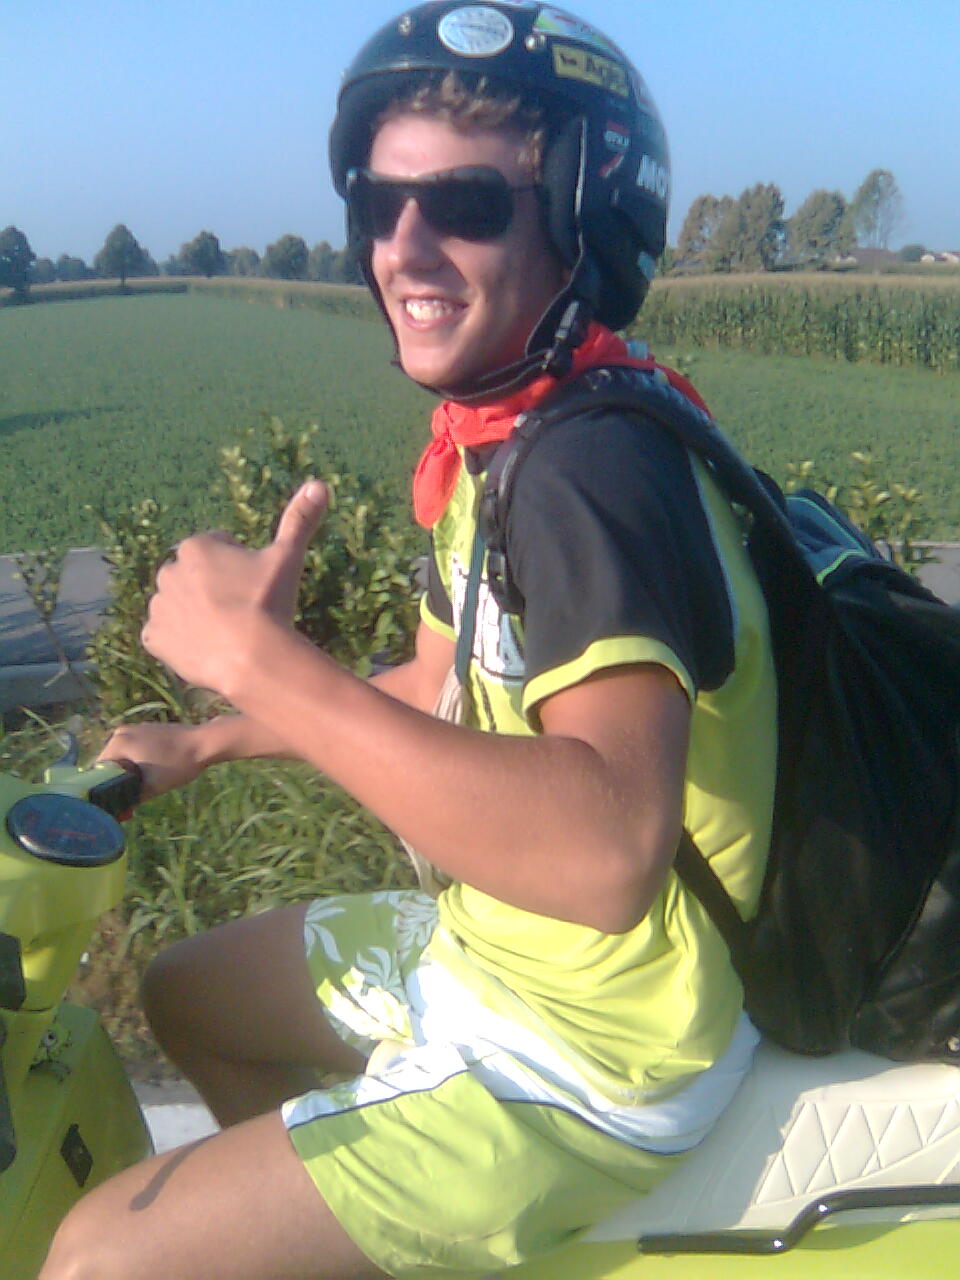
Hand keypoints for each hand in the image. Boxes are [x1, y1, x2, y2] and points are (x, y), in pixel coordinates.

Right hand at [98, 722, 205, 799]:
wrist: (205, 742)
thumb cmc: (179, 764)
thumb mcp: (152, 787)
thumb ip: (131, 800)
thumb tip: (118, 813)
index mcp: (118, 743)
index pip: (99, 771)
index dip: (104, 791)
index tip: (115, 807)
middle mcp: (121, 732)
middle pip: (109, 764)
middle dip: (117, 784)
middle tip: (129, 806)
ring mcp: (134, 728)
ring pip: (122, 757)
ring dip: (127, 774)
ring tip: (140, 792)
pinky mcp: (146, 730)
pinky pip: (133, 749)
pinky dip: (136, 763)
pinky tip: (149, 776)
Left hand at [141, 481, 327, 693]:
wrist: (252, 657)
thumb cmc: (269, 602)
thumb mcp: (287, 557)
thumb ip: (298, 520)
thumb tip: (319, 485)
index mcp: (196, 546)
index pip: (217, 549)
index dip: (240, 567)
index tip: (253, 587)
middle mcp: (168, 571)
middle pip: (195, 577)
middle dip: (212, 589)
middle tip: (241, 610)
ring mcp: (158, 606)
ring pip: (179, 605)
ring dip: (195, 614)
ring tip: (225, 632)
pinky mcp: (153, 637)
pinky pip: (164, 636)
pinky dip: (179, 641)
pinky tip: (205, 647)